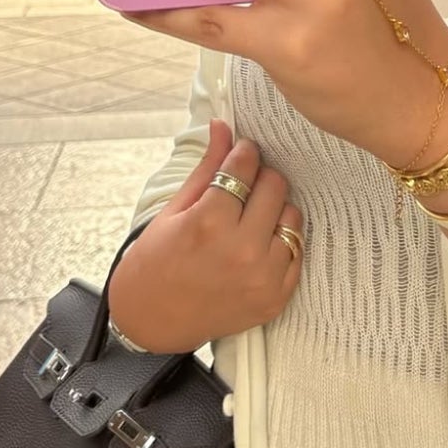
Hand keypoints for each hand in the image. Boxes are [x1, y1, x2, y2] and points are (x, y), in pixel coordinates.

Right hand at [108, 120, 302, 353]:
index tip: (239, 154)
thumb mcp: (173, 210)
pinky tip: (258, 243)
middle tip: (243, 187)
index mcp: (210, 222)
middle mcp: (243, 249)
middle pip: (275, 185)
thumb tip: (223, 125)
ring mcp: (263, 277)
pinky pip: (297, 250)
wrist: (151, 322)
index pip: (246, 164)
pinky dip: (281, 241)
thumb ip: (207, 168)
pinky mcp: (276, 298)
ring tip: (250, 218)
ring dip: (274, 210)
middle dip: (260, 178)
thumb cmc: (154, 262)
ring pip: (292, 215)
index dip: (242, 153)